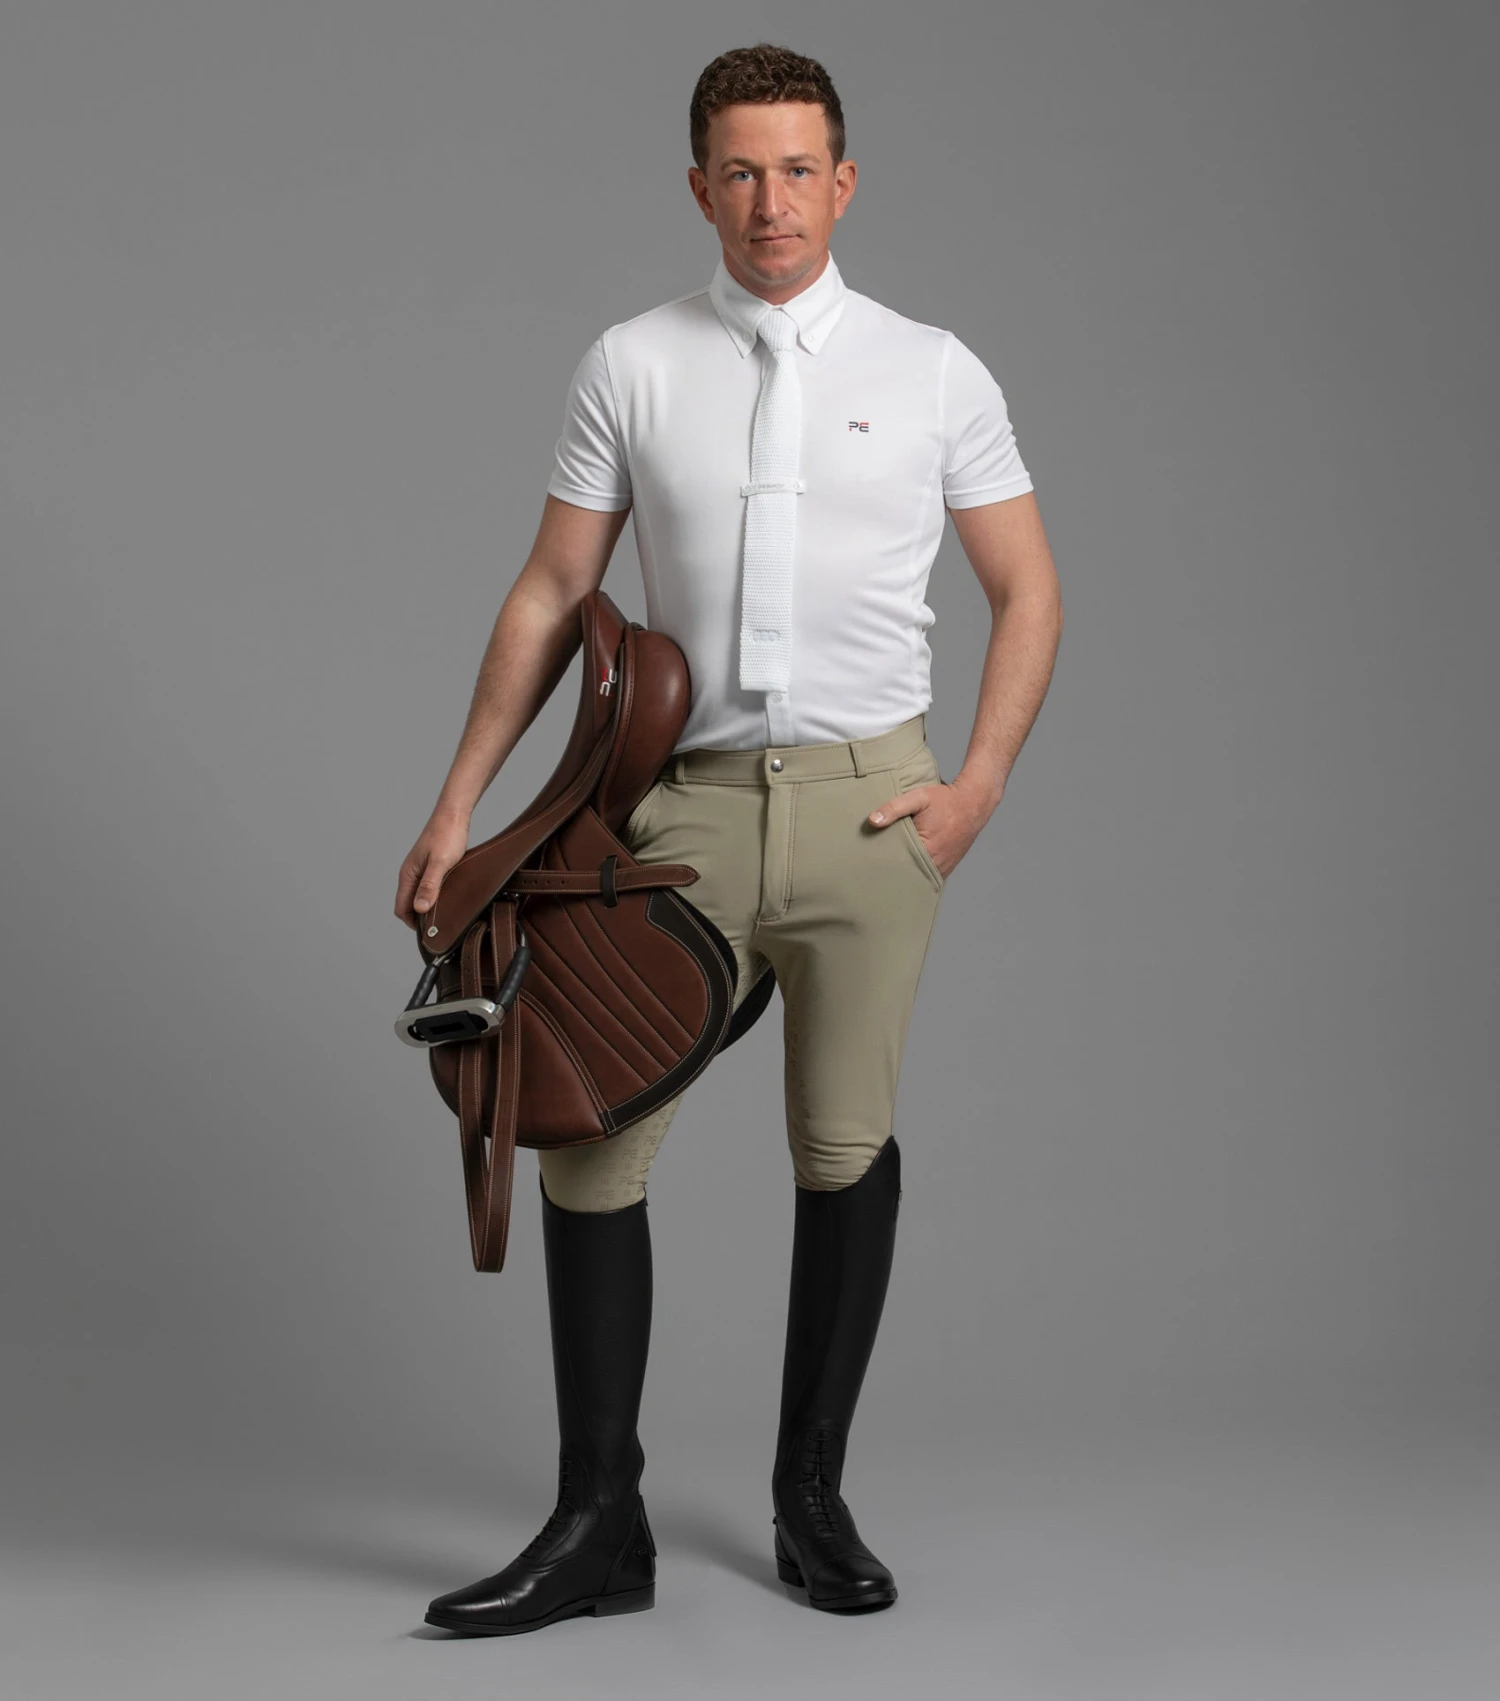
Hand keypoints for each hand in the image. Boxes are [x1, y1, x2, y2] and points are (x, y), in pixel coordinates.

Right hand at [394, 807, 472, 930]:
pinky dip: (434, 897)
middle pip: (409, 905)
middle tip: (440, 927)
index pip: (401, 908)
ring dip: (428, 907)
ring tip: (445, 915)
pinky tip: (449, 899)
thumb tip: (419, 908)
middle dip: (420, 918)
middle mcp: (411, 875)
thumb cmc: (447, 836)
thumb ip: (429, 886)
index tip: (429, 931)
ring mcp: (420, 871)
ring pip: (418, 897)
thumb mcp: (440, 864)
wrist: (454, 815)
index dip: (412, 923)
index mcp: (408, 875)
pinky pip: (428, 888)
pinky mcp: (430, 867)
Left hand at [866, 772, 992, 880]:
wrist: (974, 802)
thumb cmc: (946, 799)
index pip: (898, 866)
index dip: (883, 866)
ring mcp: (943, 867)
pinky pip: (929, 875)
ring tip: (887, 872)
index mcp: (927, 849)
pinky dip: (918, 873)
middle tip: (873, 871)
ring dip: (906, 874)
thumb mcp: (918, 797)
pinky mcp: (947, 866)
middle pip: (907, 875)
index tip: (869, 865)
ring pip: (918, 878)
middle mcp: (936, 863)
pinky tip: (906, 869)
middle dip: (892, 873)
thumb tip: (872, 820)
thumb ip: (894, 808)